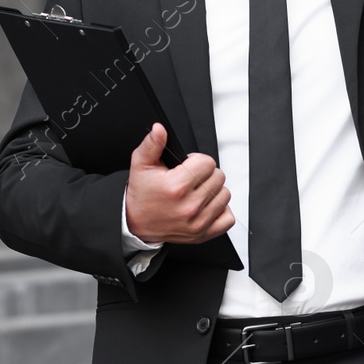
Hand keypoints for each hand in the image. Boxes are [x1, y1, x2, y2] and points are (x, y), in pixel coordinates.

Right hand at [124, 123, 234, 244]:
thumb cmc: (142, 194)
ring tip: (197, 192)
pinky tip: (207, 206)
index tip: (188, 166)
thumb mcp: (141, 164)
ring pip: (225, 195)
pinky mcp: (203, 234)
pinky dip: (221, 211)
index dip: (197, 161)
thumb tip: (160, 129)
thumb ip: (152, 144)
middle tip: (191, 179)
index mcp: (176, 186)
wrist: (136, 223)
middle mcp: (189, 206)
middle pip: (219, 177)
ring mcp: (197, 222)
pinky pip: (227, 219)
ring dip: (213, 191)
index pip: (207, 163)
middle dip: (206, 174)